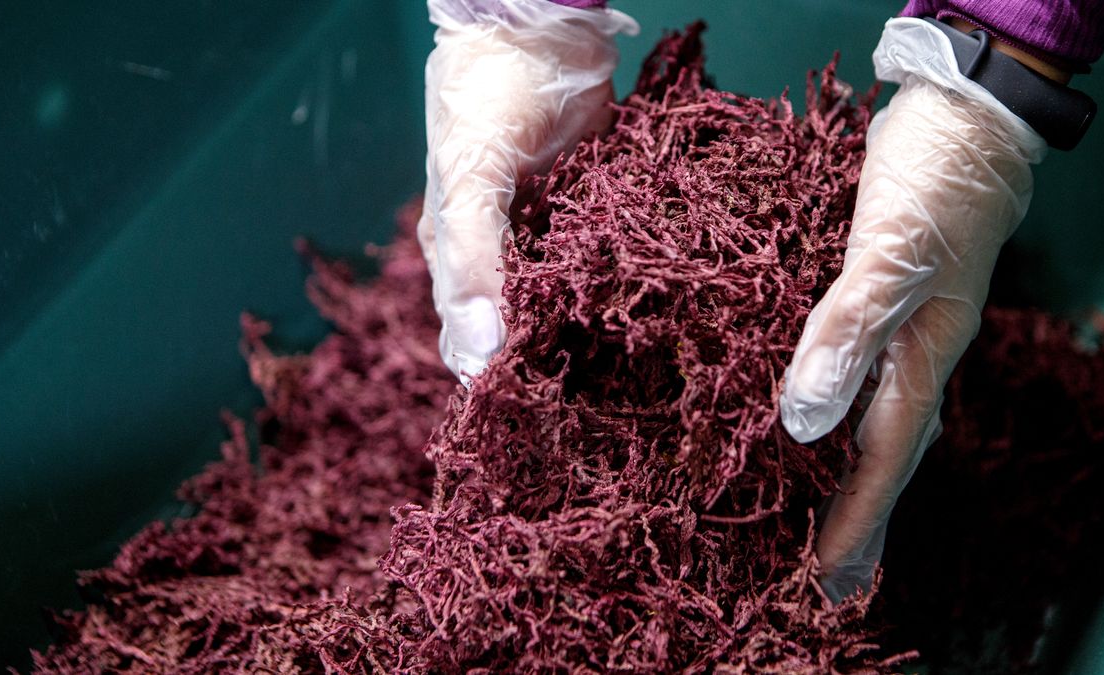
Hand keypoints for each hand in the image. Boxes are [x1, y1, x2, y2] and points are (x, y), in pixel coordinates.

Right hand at [419, 0, 636, 382]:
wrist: (540, 28)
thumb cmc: (487, 98)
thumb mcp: (468, 177)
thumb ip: (471, 262)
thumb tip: (481, 352)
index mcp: (458, 255)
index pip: (469, 338)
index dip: (495, 377)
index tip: (532, 418)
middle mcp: (504, 255)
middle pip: (524, 329)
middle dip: (551, 364)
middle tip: (592, 411)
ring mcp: (551, 237)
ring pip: (569, 305)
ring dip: (592, 337)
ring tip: (625, 383)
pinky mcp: (593, 218)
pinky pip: (604, 267)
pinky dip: (620, 292)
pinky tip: (645, 322)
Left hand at [779, 18, 1046, 598]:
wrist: (963, 115)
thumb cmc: (935, 183)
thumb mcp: (890, 256)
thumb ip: (847, 331)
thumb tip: (803, 423)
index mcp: (924, 357)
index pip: (887, 457)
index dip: (856, 518)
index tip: (827, 576)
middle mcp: (915, 354)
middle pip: (886, 454)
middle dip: (858, 518)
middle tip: (829, 581)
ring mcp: (902, 328)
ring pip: (875, 421)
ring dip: (850, 477)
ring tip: (824, 526)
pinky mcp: (878, 299)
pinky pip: (859, 376)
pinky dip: (840, 413)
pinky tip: (818, 421)